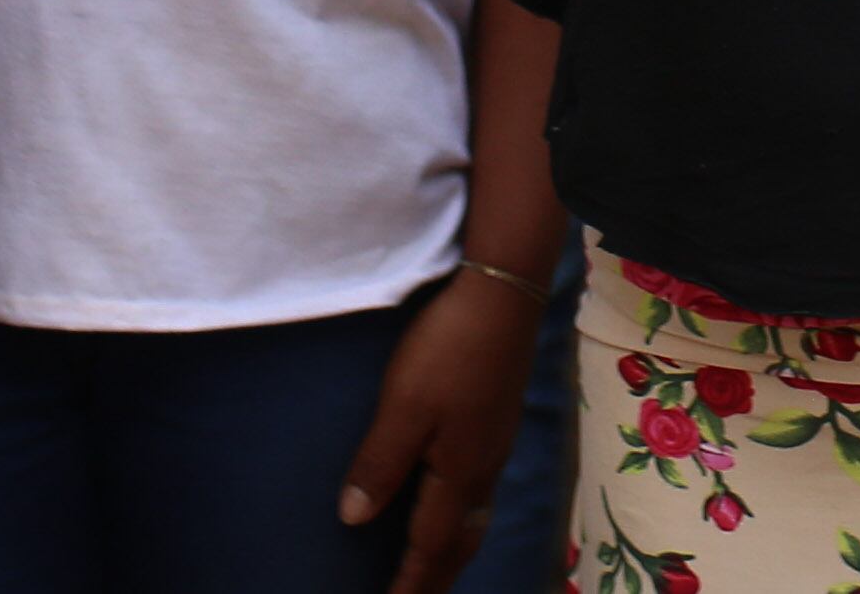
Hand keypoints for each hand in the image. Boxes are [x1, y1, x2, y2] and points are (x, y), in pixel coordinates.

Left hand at [342, 267, 540, 591]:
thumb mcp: (403, 408)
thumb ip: (380, 465)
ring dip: (455, 548)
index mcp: (459, 473)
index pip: (431, 544)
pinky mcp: (498, 419)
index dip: (411, 581)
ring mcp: (496, 443)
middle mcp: (484, 467)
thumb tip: (354, 521)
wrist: (505, 295)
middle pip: (463, 540)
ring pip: (476, 515)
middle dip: (439, 575)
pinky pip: (481, 490)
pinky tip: (455, 499)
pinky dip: (464, 516)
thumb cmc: (448, 350)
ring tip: (437, 564)